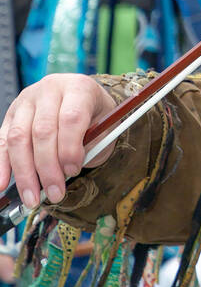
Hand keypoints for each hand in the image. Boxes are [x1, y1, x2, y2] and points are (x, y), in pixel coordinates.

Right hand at [0, 75, 117, 210]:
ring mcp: (27, 100)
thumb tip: (65, 171)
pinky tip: (4, 184)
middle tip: (55, 193)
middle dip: (48, 168)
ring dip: (25, 173)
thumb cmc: (95, 116)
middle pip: (42, 130)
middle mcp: (50, 89)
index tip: (73, 171)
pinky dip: (2, 165)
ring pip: (19, 138)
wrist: (83, 100)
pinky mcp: (11, 114)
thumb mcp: (104, 127)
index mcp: (78, 88)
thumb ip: (90, 146)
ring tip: (33, 198)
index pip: (70, 117)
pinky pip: (3, 141)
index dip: (70, 148)